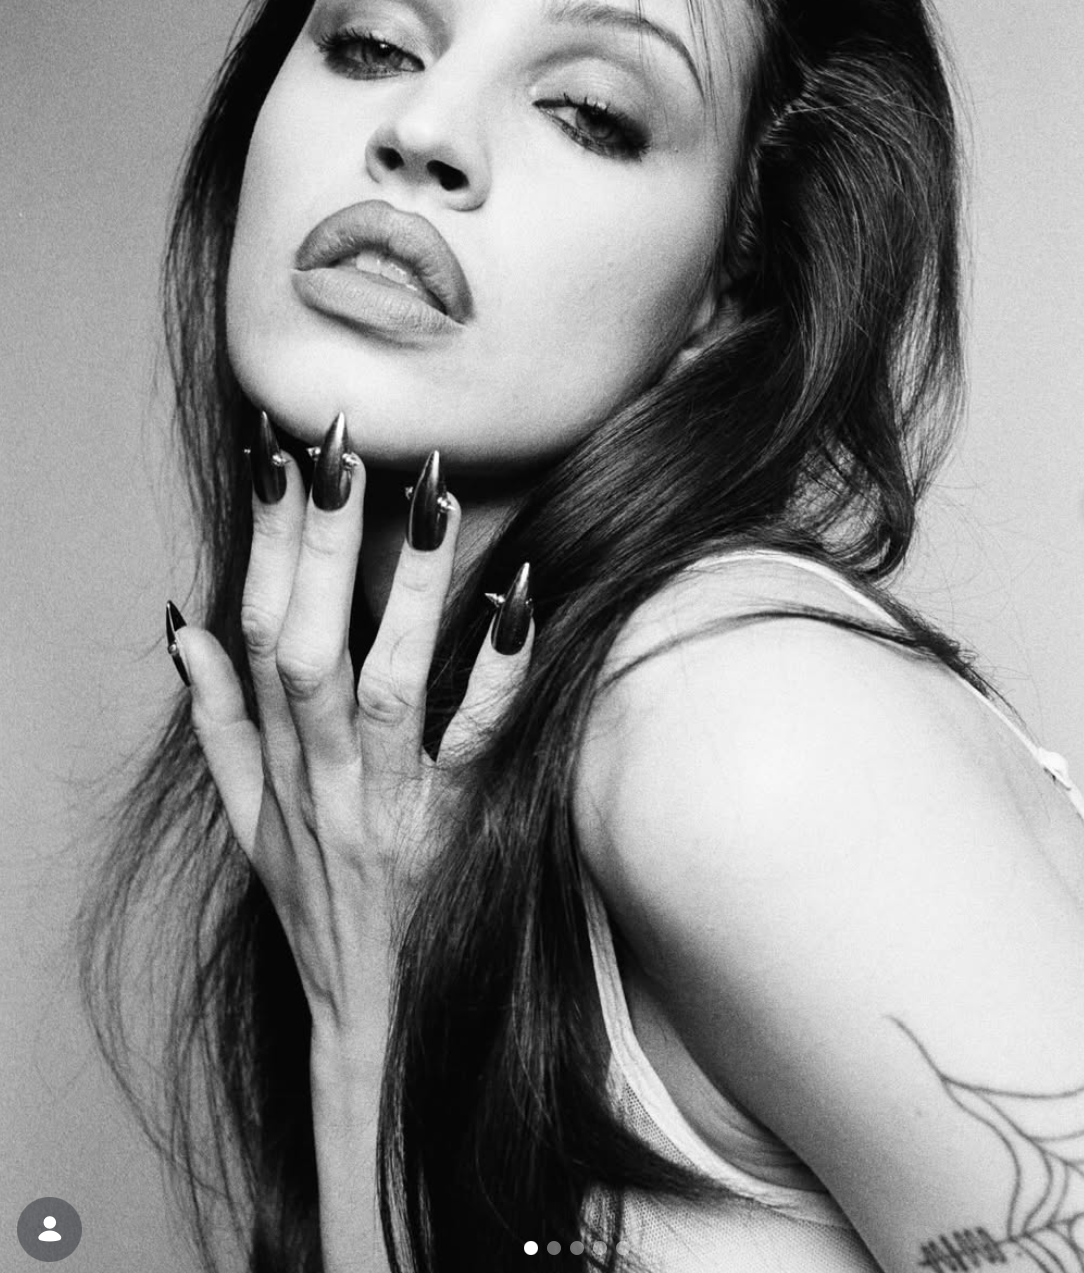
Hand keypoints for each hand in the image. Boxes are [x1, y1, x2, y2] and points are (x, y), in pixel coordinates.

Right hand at [166, 411, 533, 1043]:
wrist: (373, 1020)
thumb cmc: (313, 906)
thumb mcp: (245, 820)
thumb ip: (217, 720)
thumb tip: (185, 624)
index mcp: (273, 760)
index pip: (256, 630)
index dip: (262, 542)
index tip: (274, 453)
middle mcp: (320, 775)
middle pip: (307, 643)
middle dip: (319, 541)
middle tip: (341, 444)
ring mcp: (386, 804)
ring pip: (384, 681)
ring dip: (404, 589)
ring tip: (427, 495)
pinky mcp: (456, 829)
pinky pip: (474, 744)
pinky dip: (492, 673)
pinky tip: (516, 603)